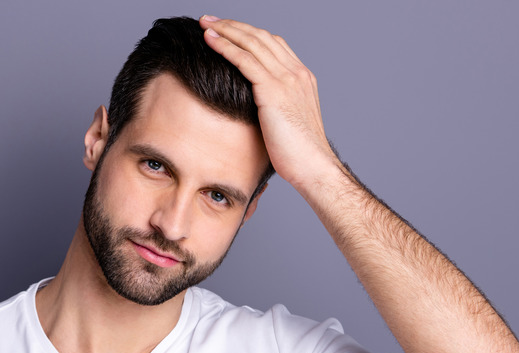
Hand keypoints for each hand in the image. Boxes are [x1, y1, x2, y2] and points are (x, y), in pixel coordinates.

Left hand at [199, 15, 341, 191]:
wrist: (313, 167)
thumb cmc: (299, 156)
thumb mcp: (287, 124)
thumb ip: (274, 109)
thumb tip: (255, 112)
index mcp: (302, 79)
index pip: (273, 44)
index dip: (248, 34)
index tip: (228, 30)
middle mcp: (296, 73)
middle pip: (261, 37)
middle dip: (234, 25)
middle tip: (210, 19)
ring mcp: (287, 79)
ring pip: (252, 43)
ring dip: (226, 30)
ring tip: (205, 24)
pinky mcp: (273, 90)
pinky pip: (245, 60)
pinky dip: (226, 46)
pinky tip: (210, 40)